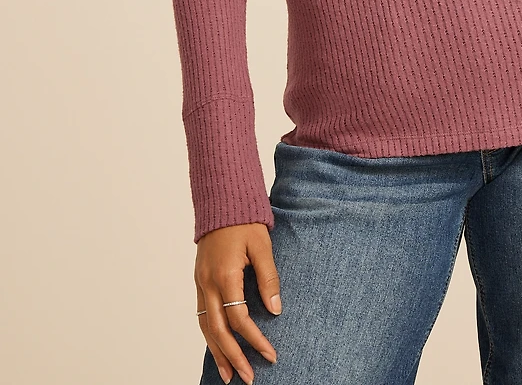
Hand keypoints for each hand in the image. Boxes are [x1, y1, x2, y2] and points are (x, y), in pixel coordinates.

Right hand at [195, 223, 280, 383]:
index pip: (239, 318)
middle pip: (218, 330)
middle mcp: (208, 283)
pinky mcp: (199, 280)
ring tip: (228, 374)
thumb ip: (268, 278)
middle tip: (247, 378)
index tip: (270, 354)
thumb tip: (275, 309)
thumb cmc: (244, 221)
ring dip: (217, 352)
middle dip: (233, 356)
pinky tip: (217, 347)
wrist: (221, 202)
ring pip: (205, 326)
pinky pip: (202, 315)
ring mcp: (200, 282)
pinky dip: (208, 335)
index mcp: (225, 275)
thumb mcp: (262, 246)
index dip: (255, 339)